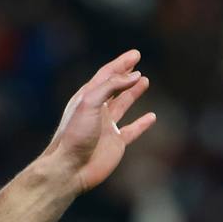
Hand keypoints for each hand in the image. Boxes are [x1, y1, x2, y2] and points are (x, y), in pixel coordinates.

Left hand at [45, 49, 155, 193]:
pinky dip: (142, 123)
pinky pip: (132, 130)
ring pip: (122, 104)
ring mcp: (107, 126)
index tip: (135, 54)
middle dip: (126, 74)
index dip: (121, 64)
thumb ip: (111, 86)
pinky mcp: (115, 143)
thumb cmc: (75, 134)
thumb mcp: (90, 102)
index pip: (107, 75)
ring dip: (133, 92)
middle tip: (137, 61)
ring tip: (144, 80)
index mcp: (87, 97)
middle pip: (114, 87)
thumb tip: (134, 75)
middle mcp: (97, 110)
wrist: (70, 167)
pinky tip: (151, 117)